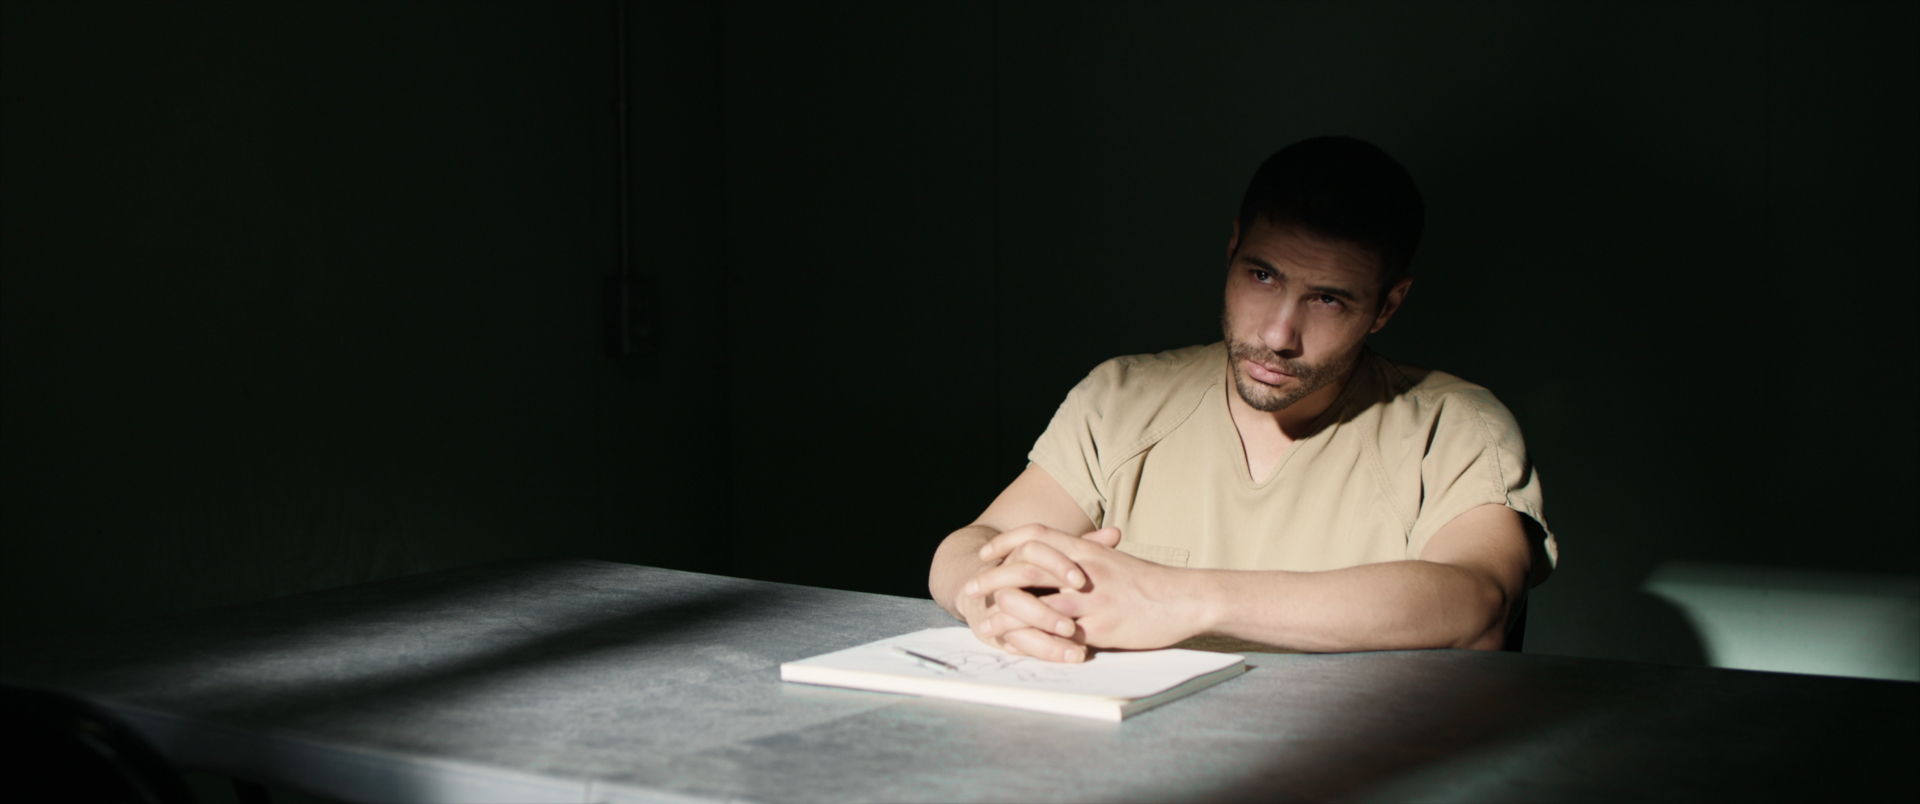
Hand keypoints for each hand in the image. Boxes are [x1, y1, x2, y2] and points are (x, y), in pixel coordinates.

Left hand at [975, 526, 1203, 652]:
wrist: (1187, 598)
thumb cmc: (1152, 582)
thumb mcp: (1117, 561)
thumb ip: (1089, 558)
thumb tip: (1065, 561)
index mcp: (1088, 550)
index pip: (1036, 535)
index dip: (1006, 542)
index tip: (985, 553)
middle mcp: (1084, 571)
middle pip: (1026, 567)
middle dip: (992, 578)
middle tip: (970, 588)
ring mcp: (1091, 600)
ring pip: (1035, 604)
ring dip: (1005, 615)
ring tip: (984, 624)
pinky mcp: (1100, 628)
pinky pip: (1058, 635)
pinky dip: (1033, 640)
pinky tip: (1019, 647)